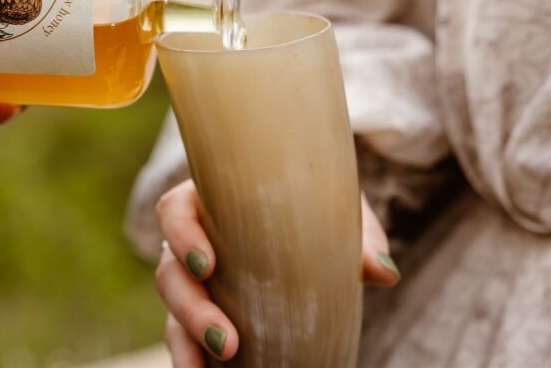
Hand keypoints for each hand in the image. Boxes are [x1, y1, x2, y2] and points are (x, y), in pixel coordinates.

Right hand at [155, 180, 398, 364]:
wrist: (310, 217)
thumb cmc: (312, 203)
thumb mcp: (333, 206)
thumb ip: (358, 233)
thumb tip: (383, 272)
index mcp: (207, 201)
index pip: (174, 211)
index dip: (181, 236)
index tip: (206, 264)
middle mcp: (191, 243)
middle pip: (171, 273)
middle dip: (191, 310)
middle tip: (228, 342)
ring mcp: (194, 282)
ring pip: (173, 312)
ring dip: (188, 343)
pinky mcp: (203, 315)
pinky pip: (186, 340)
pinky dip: (193, 360)